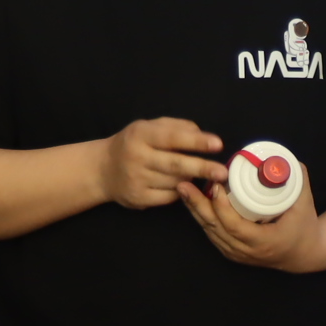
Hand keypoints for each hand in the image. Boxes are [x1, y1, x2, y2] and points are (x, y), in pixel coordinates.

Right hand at [100, 117, 227, 209]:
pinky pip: (169, 197)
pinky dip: (180, 192)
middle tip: (222, 172)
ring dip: (191, 179)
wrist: (103, 169)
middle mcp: (136, 157)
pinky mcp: (138, 198)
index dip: (196, 141)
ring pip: (175, 182)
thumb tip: (203, 136)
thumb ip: (177, 127)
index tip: (218, 144)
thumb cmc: (135, 144)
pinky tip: (182, 186)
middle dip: (202, 168)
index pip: (172, 137)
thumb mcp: (150, 127)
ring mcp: (136, 179)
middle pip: (175, 165)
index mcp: (140, 134)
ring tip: (198, 174)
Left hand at [178, 173, 324, 270]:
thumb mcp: (304, 204)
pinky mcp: (231, 252)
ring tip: (184, 189)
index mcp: (264, 242)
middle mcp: (246, 252)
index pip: (236, 227)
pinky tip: (193, 202)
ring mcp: (237, 254)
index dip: (222, 208)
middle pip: (216, 229)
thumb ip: (297, 179)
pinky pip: (212, 234)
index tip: (216, 187)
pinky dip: (202, 217)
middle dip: (198, 206)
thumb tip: (284, 159)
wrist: (304, 254)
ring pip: (210, 232)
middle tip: (185, 184)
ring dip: (196, 210)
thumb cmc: (304, 227)